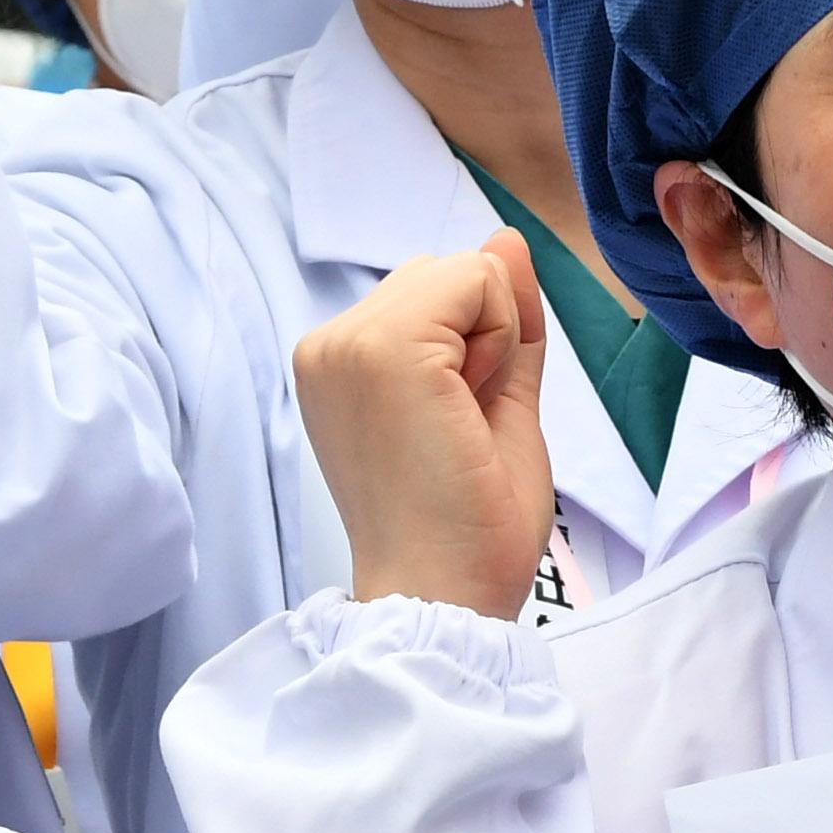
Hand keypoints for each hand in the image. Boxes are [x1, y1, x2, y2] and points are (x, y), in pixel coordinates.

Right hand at [298, 235, 554, 616]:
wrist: (444, 595)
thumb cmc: (468, 524)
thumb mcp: (494, 401)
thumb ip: (500, 322)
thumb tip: (503, 238)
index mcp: (341, 362)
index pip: (434, 293)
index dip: (475, 353)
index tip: (452, 431)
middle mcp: (328, 343)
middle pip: (448, 273)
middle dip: (481, 339)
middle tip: (458, 430)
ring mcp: (347, 342)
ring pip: (466, 271)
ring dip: (491, 342)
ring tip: (458, 424)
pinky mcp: (380, 346)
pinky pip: (478, 280)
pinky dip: (498, 341)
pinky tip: (465, 409)